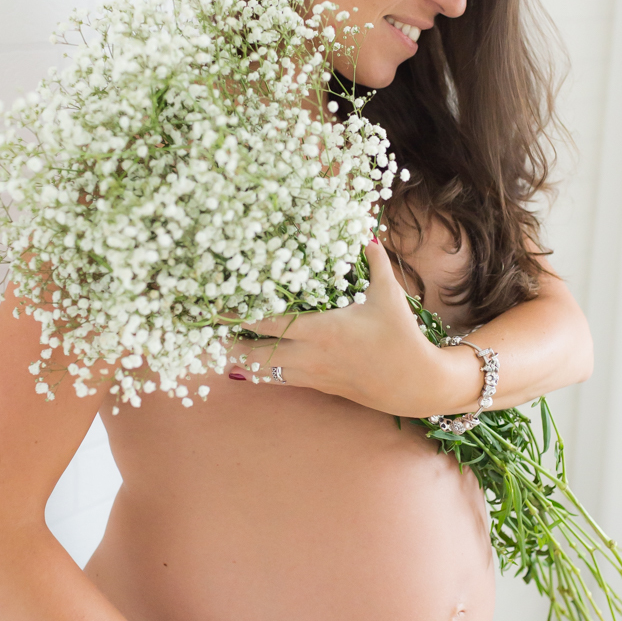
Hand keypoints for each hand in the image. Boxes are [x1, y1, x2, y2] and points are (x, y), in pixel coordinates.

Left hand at [228, 239, 460, 416]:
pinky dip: (263, 373)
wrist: (414, 384)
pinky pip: (281, 381)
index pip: (270, 323)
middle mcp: (311, 355)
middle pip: (257, 354)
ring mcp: (313, 374)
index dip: (241, 316)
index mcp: (323, 330)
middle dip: (231, 344)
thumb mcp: (389, 296)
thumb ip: (374, 263)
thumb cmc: (401, 337)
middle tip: (207, 332)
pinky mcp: (319, 386)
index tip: (219, 307)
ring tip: (220, 349)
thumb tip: (368, 233)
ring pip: (265, 373)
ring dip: (243, 361)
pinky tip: (250, 366)